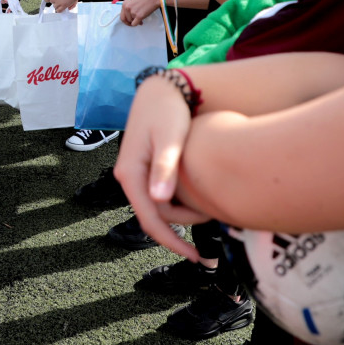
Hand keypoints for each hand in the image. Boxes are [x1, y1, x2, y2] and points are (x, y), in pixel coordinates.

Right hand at [114, 77, 206, 260]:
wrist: (162, 89)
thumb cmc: (167, 110)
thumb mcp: (169, 138)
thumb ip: (166, 167)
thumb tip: (159, 199)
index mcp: (130, 173)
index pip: (149, 218)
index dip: (171, 240)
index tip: (193, 255)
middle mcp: (128, 176)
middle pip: (154, 215)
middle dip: (181, 228)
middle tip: (214, 227)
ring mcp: (136, 172)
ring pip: (158, 206)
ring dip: (181, 215)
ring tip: (211, 213)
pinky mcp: (145, 168)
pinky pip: (160, 194)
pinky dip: (178, 202)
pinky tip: (198, 201)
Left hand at [120, 0, 160, 25]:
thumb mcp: (133, 0)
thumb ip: (129, 7)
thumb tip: (128, 15)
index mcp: (125, 3)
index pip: (122, 15)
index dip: (126, 20)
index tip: (129, 21)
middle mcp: (127, 8)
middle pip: (125, 20)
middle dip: (129, 23)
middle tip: (133, 23)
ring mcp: (132, 12)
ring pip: (131, 22)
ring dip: (136, 21)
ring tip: (141, 18)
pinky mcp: (138, 16)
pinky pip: (135, 24)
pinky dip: (138, 24)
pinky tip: (142, 21)